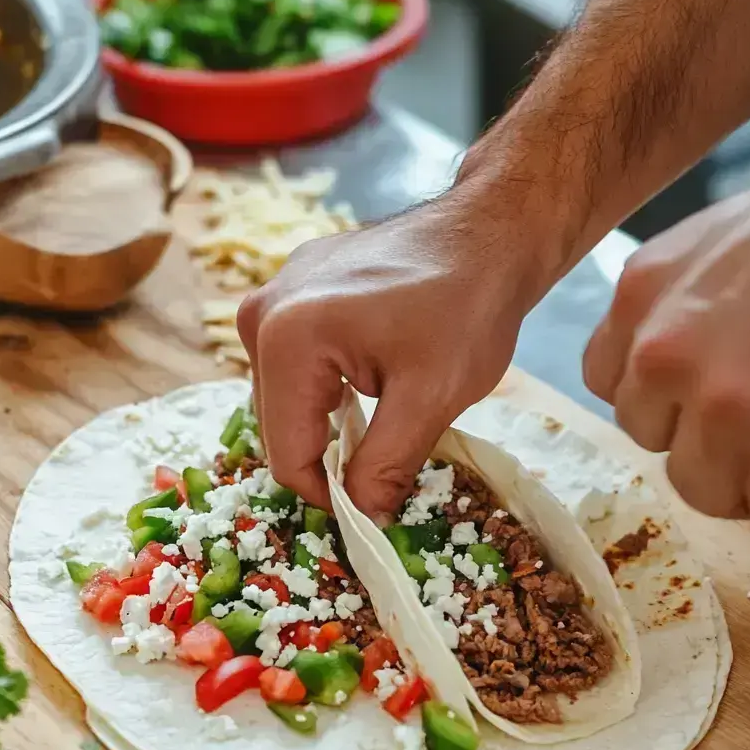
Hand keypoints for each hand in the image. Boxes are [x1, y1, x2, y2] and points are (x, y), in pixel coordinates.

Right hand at [238, 192, 551, 518]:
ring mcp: (271, 296)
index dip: (330, 494)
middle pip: (280, 425)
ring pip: (287, 398)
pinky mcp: (290, 290)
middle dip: (330, 453)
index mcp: (287, 338)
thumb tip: (362, 519)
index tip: (376, 505)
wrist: (487, 230)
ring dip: (330, 420)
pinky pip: (296, 363)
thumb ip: (386, 466)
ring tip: (389, 405)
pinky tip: (375, 376)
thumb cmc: (468, 305)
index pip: (286, 452)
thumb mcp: (432, 398)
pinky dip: (329, 387)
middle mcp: (261, 313)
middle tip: (393, 454)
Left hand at [583, 183, 749, 539]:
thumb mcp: (729, 237)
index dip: (664, 394)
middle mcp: (665, 353)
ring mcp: (723, 408)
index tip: (704, 389)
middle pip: (654, 440)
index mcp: (645, 290)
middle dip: (705, 436)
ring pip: (708, 490)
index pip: (611, 380)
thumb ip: (682, 297)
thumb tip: (675, 369)